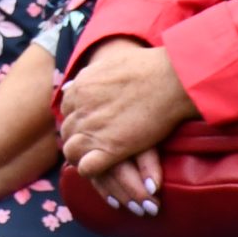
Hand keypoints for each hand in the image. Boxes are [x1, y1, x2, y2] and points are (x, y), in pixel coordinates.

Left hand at [57, 40, 195, 214]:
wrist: (171, 78)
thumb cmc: (147, 68)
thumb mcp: (106, 65)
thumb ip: (86, 77)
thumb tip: (67, 86)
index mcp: (78, 90)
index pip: (67, 113)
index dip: (78, 122)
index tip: (89, 127)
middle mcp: (80, 111)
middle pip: (67, 133)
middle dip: (77, 140)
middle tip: (93, 148)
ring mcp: (93, 130)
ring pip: (71, 152)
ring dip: (82, 158)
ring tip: (97, 161)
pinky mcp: (110, 148)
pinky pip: (87, 168)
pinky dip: (93, 172)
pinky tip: (105, 169)